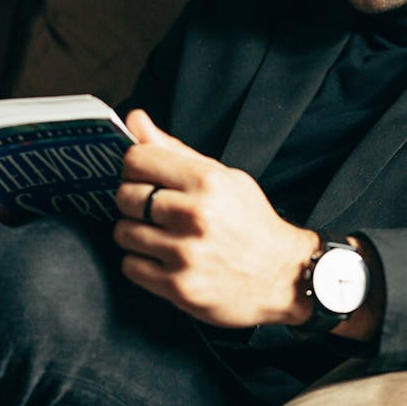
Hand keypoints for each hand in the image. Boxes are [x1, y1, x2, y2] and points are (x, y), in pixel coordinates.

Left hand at [114, 109, 318, 327]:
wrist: (283, 275)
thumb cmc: (252, 223)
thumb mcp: (222, 178)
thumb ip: (175, 151)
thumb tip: (135, 119)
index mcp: (207, 181)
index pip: (137, 159)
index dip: (134, 167)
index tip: (142, 176)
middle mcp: (195, 215)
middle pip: (125, 196)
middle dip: (135, 201)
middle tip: (154, 210)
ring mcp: (185, 253)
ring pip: (123, 232)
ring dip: (137, 234)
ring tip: (161, 236)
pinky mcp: (178, 286)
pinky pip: (130, 266)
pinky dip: (142, 263)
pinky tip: (164, 258)